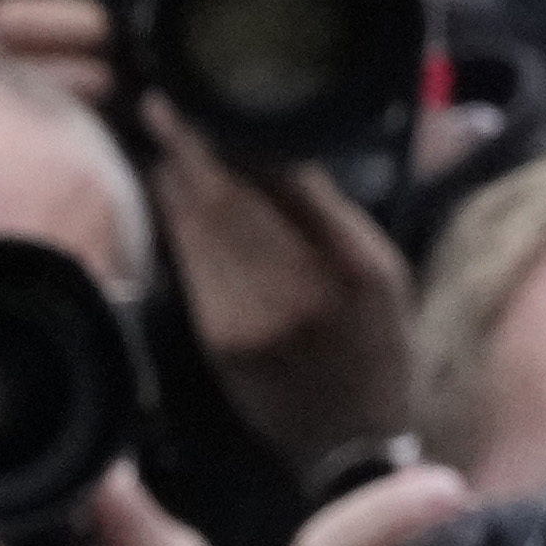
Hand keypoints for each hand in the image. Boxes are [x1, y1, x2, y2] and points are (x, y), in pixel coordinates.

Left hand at [148, 114, 416, 473]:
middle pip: (226, 199)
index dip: (223, 139)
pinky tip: (171, 202)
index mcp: (352, 261)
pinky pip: (190, 265)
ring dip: (174, 185)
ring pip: (198, 229)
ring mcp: (250, 316)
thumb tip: (274, 150)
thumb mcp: (385, 271)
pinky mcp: (215, 339)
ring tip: (164, 147)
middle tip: (160, 108)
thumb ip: (334, 212)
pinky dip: (177, 227)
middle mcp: (299, 286)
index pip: (279, 179)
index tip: (189, 101)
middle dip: (186, 151)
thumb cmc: (378, 347)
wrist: (350, 444)